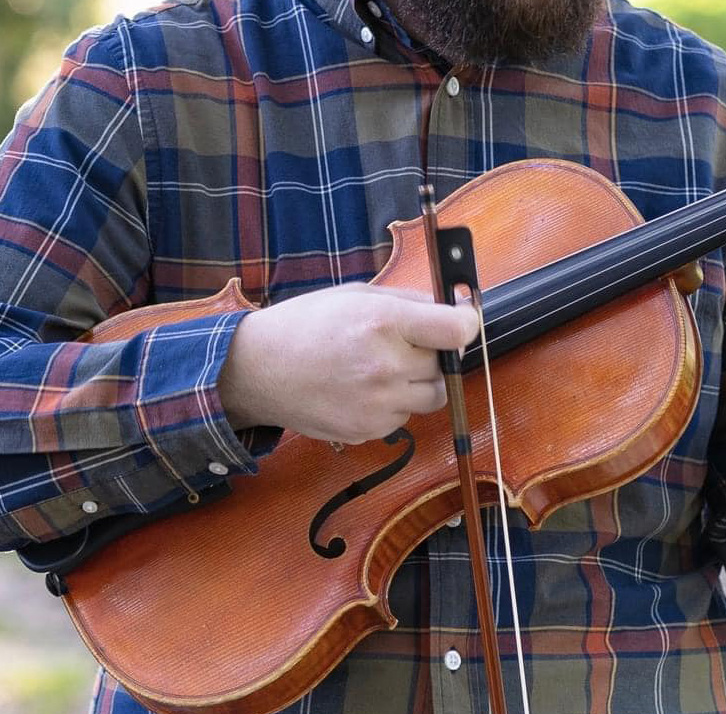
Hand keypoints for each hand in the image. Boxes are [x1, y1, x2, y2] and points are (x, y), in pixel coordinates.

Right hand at [218, 283, 480, 442]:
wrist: (258, 369)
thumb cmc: (307, 324)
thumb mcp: (358, 295)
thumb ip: (409, 301)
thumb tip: (452, 305)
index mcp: (384, 323)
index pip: (457, 331)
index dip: (466, 323)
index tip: (462, 320)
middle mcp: (386, 366)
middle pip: (447, 365)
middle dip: (433, 352)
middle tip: (404, 342)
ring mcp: (378, 404)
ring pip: (432, 395)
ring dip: (418, 381)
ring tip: (381, 366)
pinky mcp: (369, 430)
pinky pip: (404, 416)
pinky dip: (394, 403)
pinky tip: (363, 388)